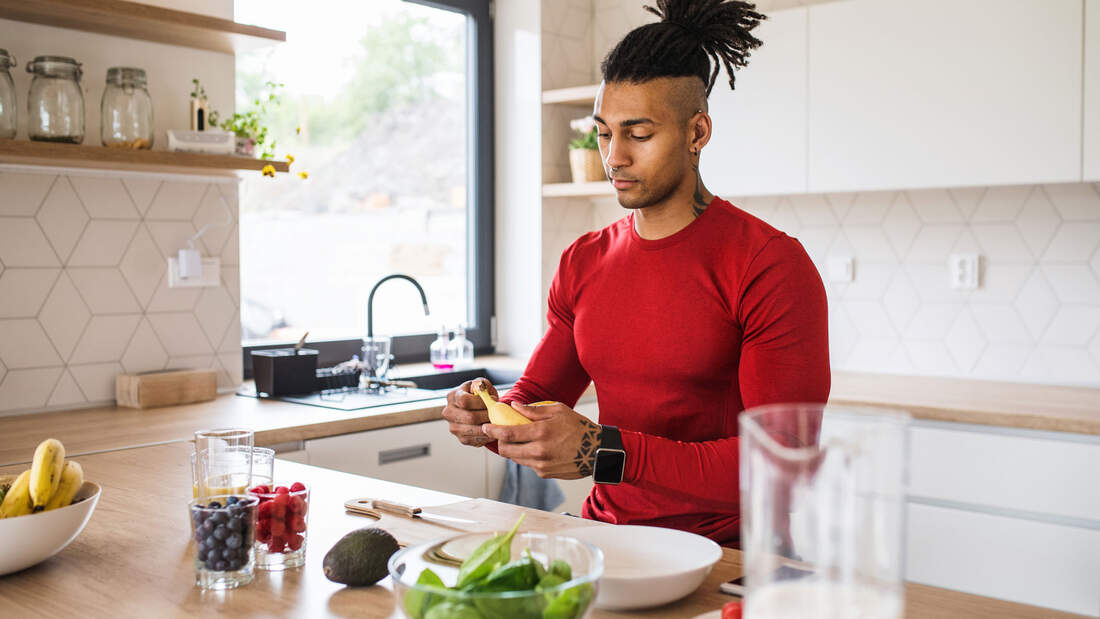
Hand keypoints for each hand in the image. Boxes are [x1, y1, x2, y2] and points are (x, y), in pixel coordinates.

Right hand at [442, 380, 495, 446]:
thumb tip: (481, 390)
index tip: (493, 400)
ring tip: (497, 421)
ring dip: (488, 426)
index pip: (464, 401)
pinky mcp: (461, 438)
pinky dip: (487, 436)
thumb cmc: (480, 396)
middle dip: (487, 415)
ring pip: (474, 430)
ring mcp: (453, 427)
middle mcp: (449, 412)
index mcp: (452, 396)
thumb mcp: (481, 385)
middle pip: (469, 417)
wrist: (477, 408)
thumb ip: (482, 385)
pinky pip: (476, 440)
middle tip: (497, 413)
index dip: (481, 402)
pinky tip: (494, 429)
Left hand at [481, 402, 600, 479]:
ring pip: (515, 459)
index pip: (507, 434)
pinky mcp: (545, 473)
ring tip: (518, 440)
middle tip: (501, 434)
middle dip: (500, 442)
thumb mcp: (558, 411)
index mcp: (541, 433)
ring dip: (512, 449)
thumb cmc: (579, 428)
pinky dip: (526, 456)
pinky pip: (528, 464)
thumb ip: (534, 410)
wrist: (598, 452)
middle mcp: (539, 451)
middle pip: (506, 450)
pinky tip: (535, 448)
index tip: (485, 427)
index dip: (493, 431)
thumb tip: (514, 407)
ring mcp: (541, 465)